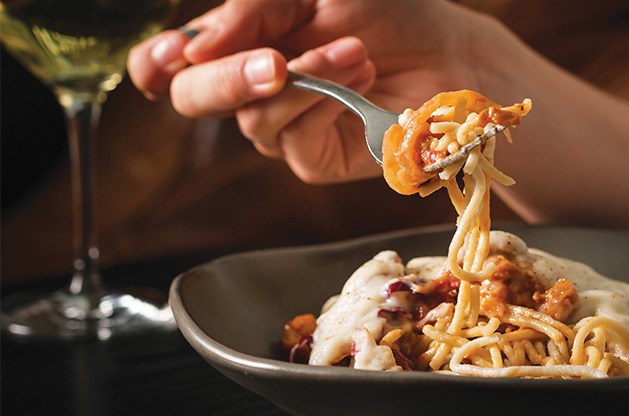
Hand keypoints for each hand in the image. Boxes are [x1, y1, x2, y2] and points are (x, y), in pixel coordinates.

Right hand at [128, 0, 498, 182]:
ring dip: (303, 80)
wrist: (445, 50)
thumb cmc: (385, 13)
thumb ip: (253, 11)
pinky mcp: (313, 158)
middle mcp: (251, 88)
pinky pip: (293, 139)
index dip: (152, 64)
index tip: (167, 56)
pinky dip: (325, 104)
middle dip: (228, 78)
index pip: (169, 64)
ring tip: (355, 52)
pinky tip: (361, 79)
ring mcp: (281, 126)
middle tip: (273, 61)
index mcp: (239, 43)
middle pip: (192, 98)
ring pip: (251, 119)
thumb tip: (194, 43)